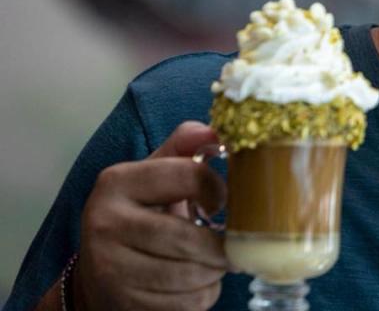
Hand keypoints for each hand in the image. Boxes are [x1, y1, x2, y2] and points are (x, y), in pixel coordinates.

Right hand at [74, 121, 228, 310]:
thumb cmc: (141, 216)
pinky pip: (186, 303)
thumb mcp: (154, 175)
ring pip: (192, 274)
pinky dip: (201, 295)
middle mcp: (105, 224)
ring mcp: (110, 269)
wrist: (100, 273)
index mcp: (116, 182)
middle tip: (231, 245)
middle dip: (221, 246)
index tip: (221, 202)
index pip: (191, 176)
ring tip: (208, 262)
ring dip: (213, 271)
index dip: (219, 191)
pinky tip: (192, 283)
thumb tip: (215, 132)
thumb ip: (183, 148)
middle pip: (192, 238)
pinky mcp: (123, 304)